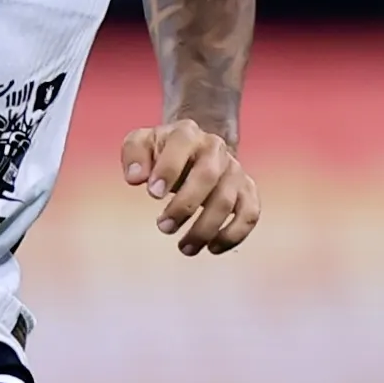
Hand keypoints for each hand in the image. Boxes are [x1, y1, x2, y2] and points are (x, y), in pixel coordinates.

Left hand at [120, 118, 257, 255]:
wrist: (195, 149)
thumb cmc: (163, 151)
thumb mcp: (141, 143)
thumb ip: (134, 154)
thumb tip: (135, 177)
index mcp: (187, 134)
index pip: (181, 145)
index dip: (168, 170)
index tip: (153, 195)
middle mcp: (215, 149)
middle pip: (208, 176)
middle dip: (185, 205)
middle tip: (163, 227)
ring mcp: (234, 170)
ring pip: (228, 200)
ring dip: (205, 228)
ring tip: (185, 248)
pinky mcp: (246, 190)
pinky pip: (250, 213)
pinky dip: (234, 234)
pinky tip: (212, 248)